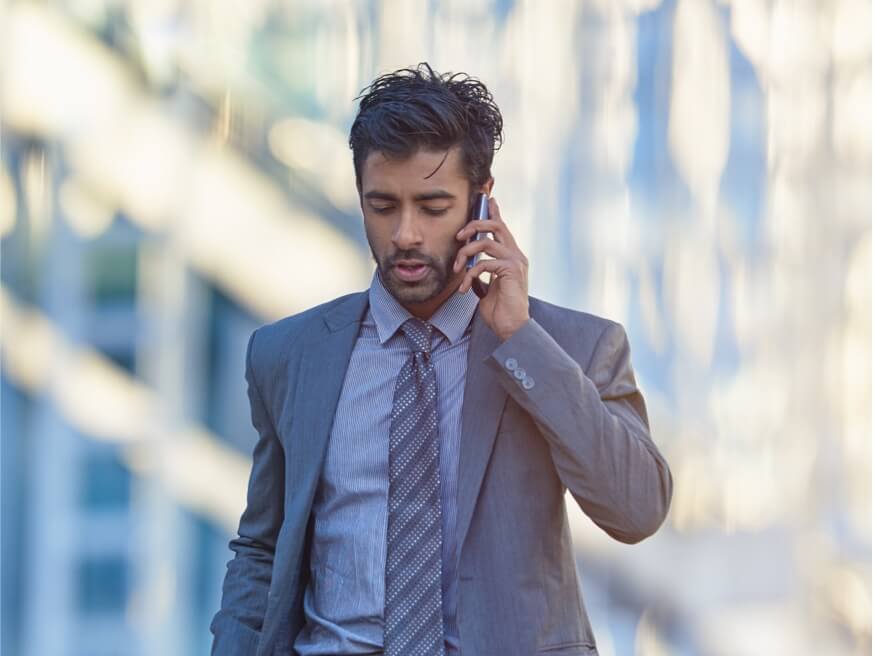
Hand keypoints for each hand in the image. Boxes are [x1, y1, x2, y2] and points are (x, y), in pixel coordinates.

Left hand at [453, 197, 529, 340]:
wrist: (512, 329)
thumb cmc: (500, 312)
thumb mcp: (486, 289)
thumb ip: (482, 275)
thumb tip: (470, 270)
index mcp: (511, 257)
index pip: (502, 228)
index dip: (494, 212)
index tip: (487, 199)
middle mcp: (516, 255)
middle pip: (496, 225)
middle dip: (474, 224)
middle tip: (459, 235)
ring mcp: (515, 262)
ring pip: (486, 241)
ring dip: (466, 252)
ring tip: (457, 267)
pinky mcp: (511, 271)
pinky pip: (483, 263)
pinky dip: (469, 275)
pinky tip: (463, 288)